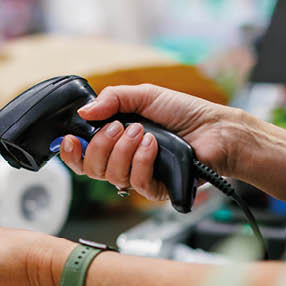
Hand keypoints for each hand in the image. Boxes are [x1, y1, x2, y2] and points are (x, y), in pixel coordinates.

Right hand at [59, 84, 250, 202]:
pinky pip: (136, 182)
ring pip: (111, 176)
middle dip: (100, 145)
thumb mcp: (144, 95)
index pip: (82, 156)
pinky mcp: (156, 189)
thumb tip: (84, 111)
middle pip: (91, 168)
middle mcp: (123, 162)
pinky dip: (141, 160)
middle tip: (120, 127)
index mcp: (115, 142)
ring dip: (124, 150)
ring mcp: (138, 177)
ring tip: (143, 132)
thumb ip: (112, 99)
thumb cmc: (184, 113)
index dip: (71, 152)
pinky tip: (154, 145)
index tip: (69, 140)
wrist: (216, 129)